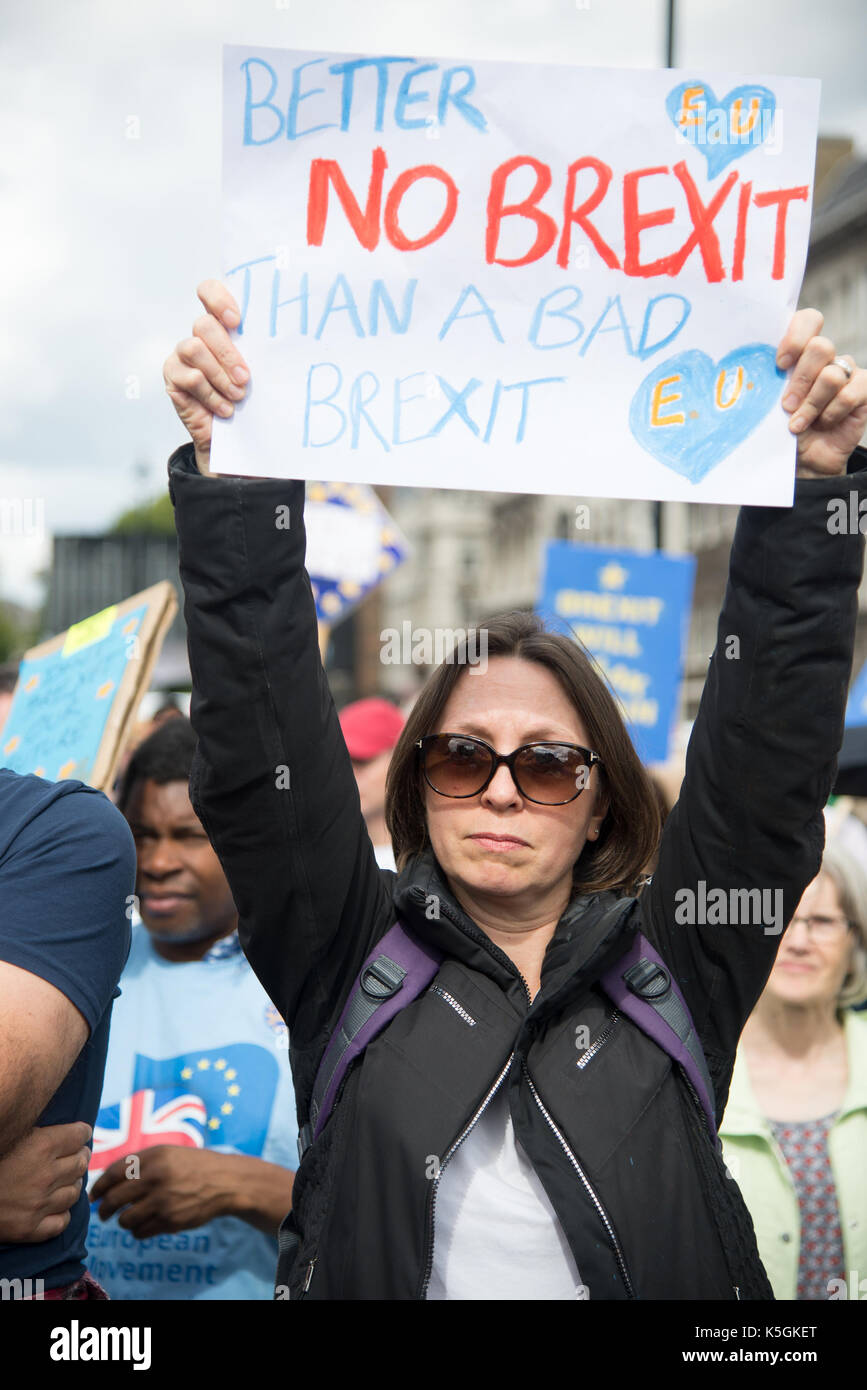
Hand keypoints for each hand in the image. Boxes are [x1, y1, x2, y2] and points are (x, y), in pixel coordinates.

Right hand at [0, 1123, 90, 1241]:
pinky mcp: (30, 1229)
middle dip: (79, 1156)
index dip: (81, 1133)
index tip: (79, 1134)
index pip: (80, 1135)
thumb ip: (39, 1132)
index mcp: (41, 1146)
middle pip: (81, 1162)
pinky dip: (62, 1213)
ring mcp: (39, 1204)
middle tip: (74, 1155)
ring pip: (75, 1192)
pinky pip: (62, 1221)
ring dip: (72, 1184)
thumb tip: (66, 1128)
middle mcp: (46, 1175)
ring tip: (64, 1180)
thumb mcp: (13, 1135)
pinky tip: (54, 1206)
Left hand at [90, 1145, 236, 1238]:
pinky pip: (140, 1232)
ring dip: (123, 1221)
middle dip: (104, 1210)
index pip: (113, 1174)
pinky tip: (144, 1224)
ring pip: (125, 1220)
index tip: (94, 1196)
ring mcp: (163, 1201)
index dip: (98, 1187)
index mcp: (153, 1157)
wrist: (225, 1181)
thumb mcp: (167, 1153)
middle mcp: (156, 1178)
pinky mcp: (171, 1221)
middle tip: (103, 1213)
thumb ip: (138, 1162)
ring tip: (128, 1218)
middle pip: (115, 1199)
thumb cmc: (192, 1165)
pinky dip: (137, 1231)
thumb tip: (105, 1179)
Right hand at [163, 281, 248, 475]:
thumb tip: (284, 340)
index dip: (218, 299)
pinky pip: (191, 378)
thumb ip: (259, 351)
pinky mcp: (173, 377)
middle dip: (227, 352)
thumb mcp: (258, 371)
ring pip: (194, 348)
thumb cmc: (248, 397)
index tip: (237, 321)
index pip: (209, 291)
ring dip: (220, 375)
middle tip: (246, 378)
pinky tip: (225, 409)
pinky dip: (212, 395)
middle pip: (204, 325)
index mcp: (220, 324)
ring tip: (238, 396)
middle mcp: (198, 335)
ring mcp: (181, 355)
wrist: (231, 437)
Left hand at [777, 309, 866, 477]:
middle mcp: (825, 357)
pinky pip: (849, 394)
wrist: (803, 457)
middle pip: (820, 347)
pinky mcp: (862, 390)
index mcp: (800, 350)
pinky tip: (822, 424)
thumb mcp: (768, 403)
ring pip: (832, 375)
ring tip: (797, 424)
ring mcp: (845, 372)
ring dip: (812, 404)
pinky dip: (831, 412)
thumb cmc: (781, 426)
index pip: (808, 320)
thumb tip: (750, 374)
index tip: (780, 364)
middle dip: (800, 380)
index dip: (796, 337)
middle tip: (786, 405)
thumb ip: (767, 382)